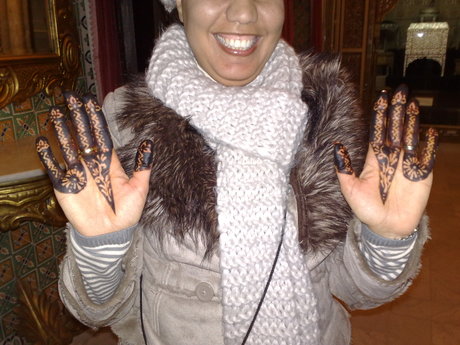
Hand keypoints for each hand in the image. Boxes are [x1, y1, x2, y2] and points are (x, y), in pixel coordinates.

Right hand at [36, 91, 152, 235]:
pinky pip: (53, 168)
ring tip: (55, 112)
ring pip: (67, 147)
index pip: (100, 135)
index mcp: (109, 163)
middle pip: (82, 136)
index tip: (90, 101)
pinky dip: (47, 156)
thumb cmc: (127, 213)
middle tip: (70, 96)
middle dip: (77, 116)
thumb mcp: (139, 188)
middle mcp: (92, 164)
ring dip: (61, 130)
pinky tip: (42, 141)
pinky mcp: (65, 187)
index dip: (94, 118)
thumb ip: (143, 166)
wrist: (110, 234)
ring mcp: (77, 174)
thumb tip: (149, 142)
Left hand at [333, 85, 438, 238]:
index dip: (380, 114)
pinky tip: (430, 134)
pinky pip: (427, 158)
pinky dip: (429, 147)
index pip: (378, 131)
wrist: (387, 228)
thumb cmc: (366, 210)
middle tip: (400, 90)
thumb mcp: (350, 189)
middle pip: (395, 129)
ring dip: (412, 122)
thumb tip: (335, 146)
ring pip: (411, 138)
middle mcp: (391, 157)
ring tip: (412, 104)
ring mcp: (407, 165)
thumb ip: (344, 169)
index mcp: (375, 158)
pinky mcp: (422, 175)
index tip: (382, 96)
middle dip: (397, 110)